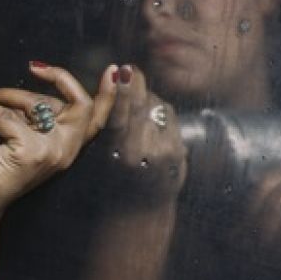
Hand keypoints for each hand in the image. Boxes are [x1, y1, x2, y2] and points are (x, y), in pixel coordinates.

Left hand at [0, 60, 117, 215]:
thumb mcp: (25, 137)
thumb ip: (36, 117)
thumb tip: (28, 90)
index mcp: (68, 146)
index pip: (97, 119)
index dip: (109, 94)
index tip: (112, 70)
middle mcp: (66, 150)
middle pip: (78, 102)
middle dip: (56, 77)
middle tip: (33, 68)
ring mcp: (51, 152)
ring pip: (38, 103)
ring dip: (7, 92)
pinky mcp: (30, 153)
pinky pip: (6, 116)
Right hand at [99, 64, 186, 204]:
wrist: (139, 210)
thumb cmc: (112, 177)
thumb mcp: (102, 152)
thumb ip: (108, 121)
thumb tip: (116, 78)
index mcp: (116, 152)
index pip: (120, 115)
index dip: (121, 90)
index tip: (119, 70)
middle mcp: (140, 152)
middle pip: (141, 104)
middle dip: (135, 83)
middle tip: (128, 69)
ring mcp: (163, 151)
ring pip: (156, 106)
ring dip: (146, 100)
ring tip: (135, 111)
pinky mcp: (178, 151)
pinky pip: (168, 117)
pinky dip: (159, 113)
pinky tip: (151, 123)